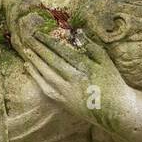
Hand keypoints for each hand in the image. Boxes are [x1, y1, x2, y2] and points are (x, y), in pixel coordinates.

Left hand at [15, 21, 141, 141]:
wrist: (115, 110)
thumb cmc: (112, 82)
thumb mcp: (105, 61)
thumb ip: (91, 46)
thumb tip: (77, 32)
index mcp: (85, 69)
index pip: (62, 52)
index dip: (49, 42)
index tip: (38, 33)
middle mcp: (73, 81)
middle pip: (51, 62)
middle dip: (38, 49)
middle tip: (27, 37)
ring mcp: (67, 93)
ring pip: (46, 75)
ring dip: (34, 61)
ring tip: (25, 49)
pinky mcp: (63, 102)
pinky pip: (45, 88)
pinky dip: (35, 77)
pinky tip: (28, 67)